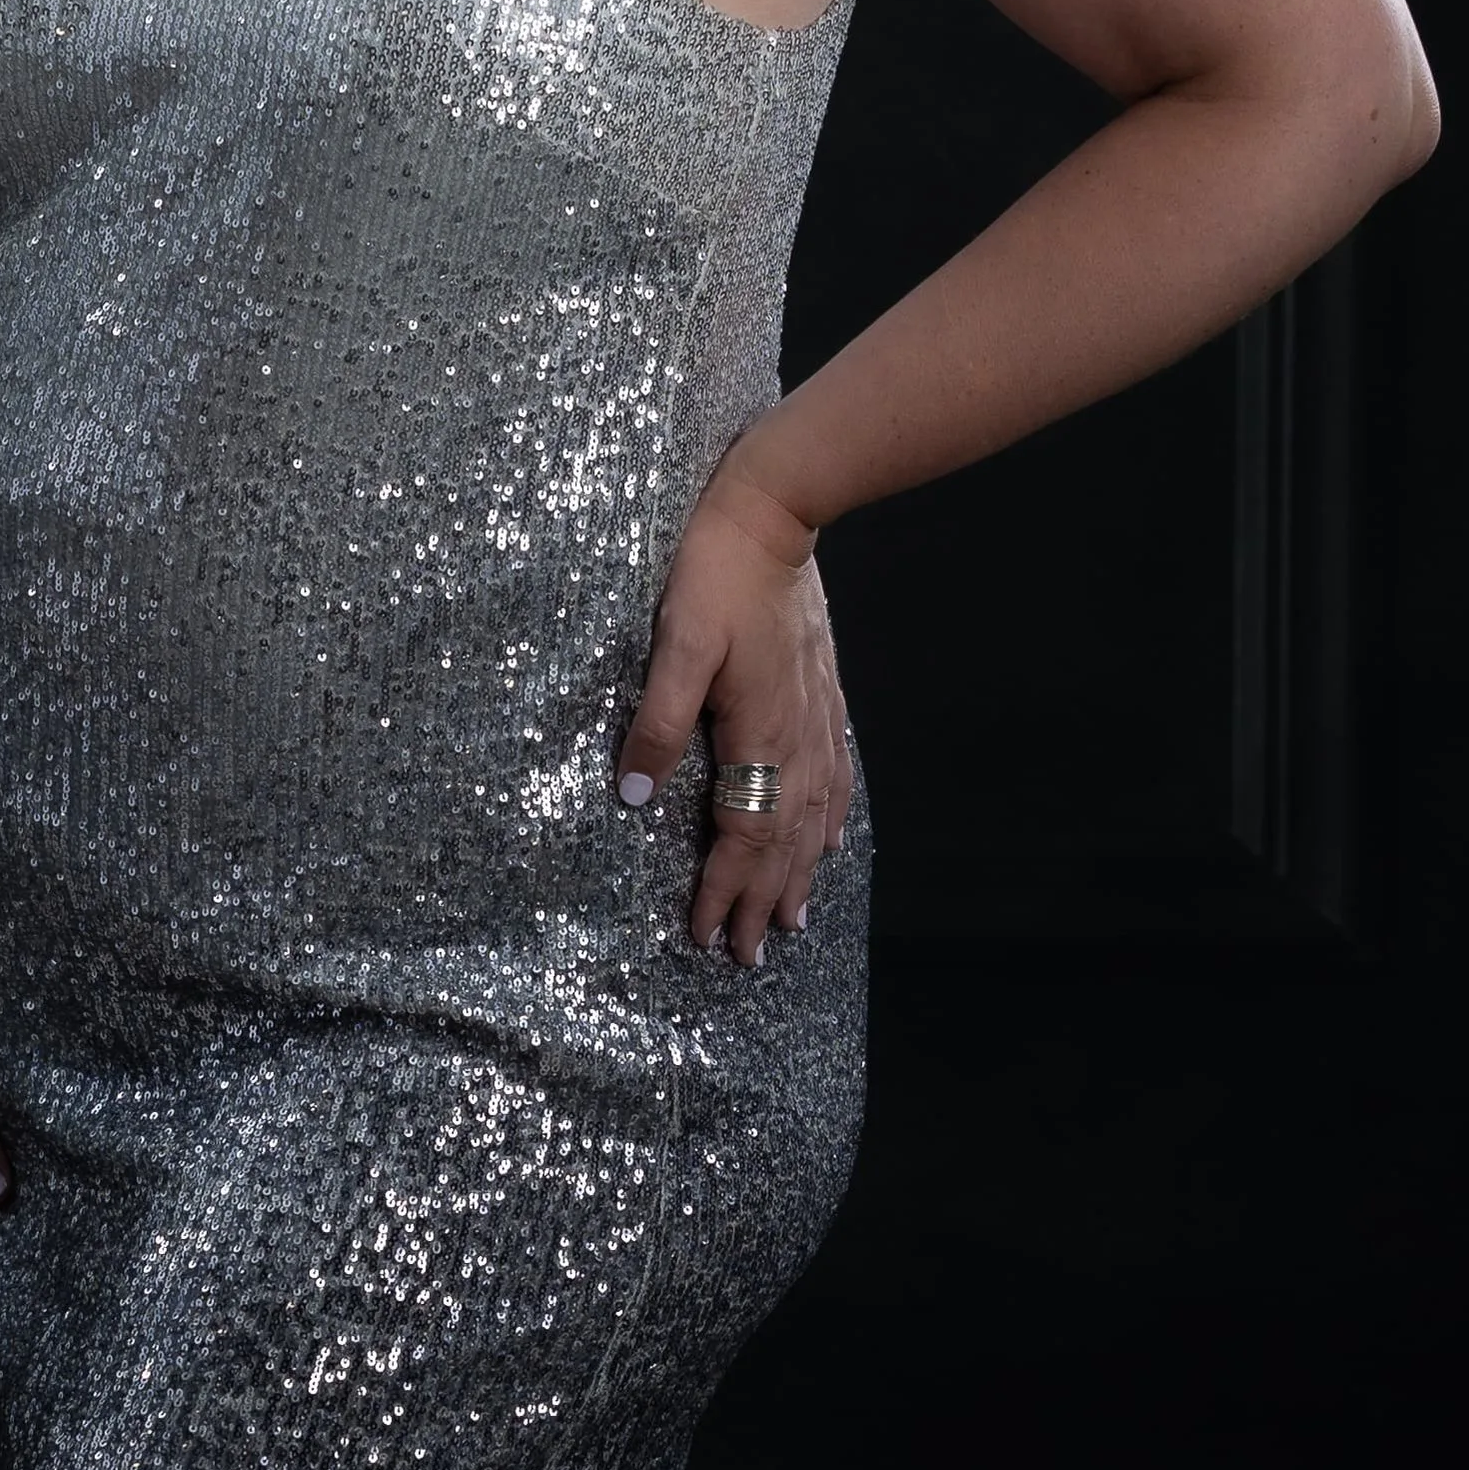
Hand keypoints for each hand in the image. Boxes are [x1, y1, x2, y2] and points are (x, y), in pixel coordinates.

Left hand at [614, 460, 853, 964]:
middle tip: (746, 956)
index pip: (743, 834)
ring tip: (790, 920)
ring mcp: (816, 716)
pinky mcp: (824, 693)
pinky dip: (831, 818)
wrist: (774, 513)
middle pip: (783, 840)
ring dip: (799, 873)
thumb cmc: (716, 575)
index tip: (705, 936)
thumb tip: (632, 799)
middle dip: (761, 901)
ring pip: (814, 816)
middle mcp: (796, 737)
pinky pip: (836, 775)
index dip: (724, 890)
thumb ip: (656, 723)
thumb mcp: (675, 645)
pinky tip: (831, 837)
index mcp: (758, 733)